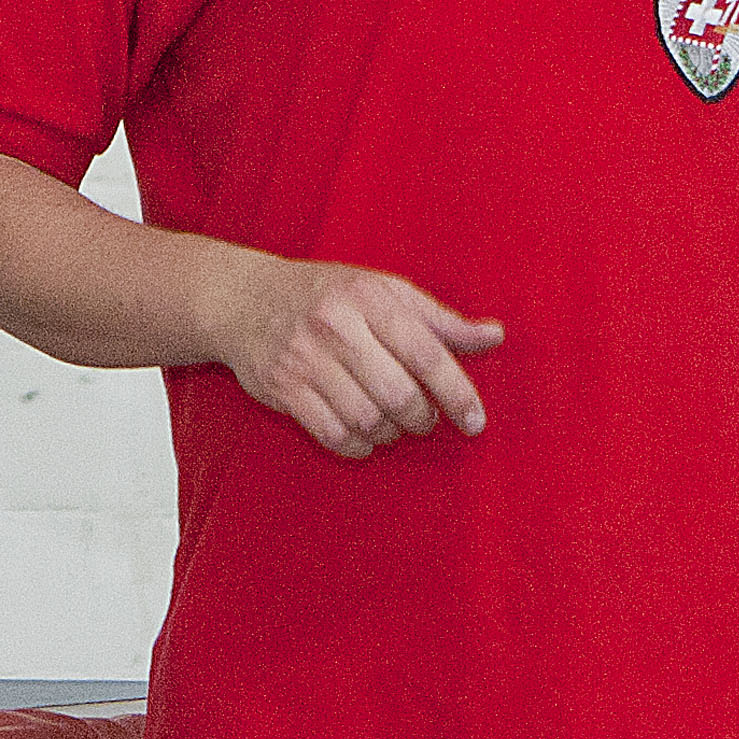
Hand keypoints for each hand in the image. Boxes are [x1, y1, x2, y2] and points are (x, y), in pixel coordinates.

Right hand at [202, 257, 501, 458]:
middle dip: (422, 419)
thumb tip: (495, 336)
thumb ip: (439, 320)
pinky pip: (332, 434)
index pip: (427, 352)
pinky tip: (364, 437)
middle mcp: (336, 326)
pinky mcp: (282, 388)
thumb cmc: (327, 295)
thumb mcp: (383, 292)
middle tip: (426, 420)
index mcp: (368, 298)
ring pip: (366, 419)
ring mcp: (305, 358)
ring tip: (393, 425)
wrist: (243, 299)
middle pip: (398, 394)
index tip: (475, 422)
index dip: (457, 392)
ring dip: (390, 434)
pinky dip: (357, 446)